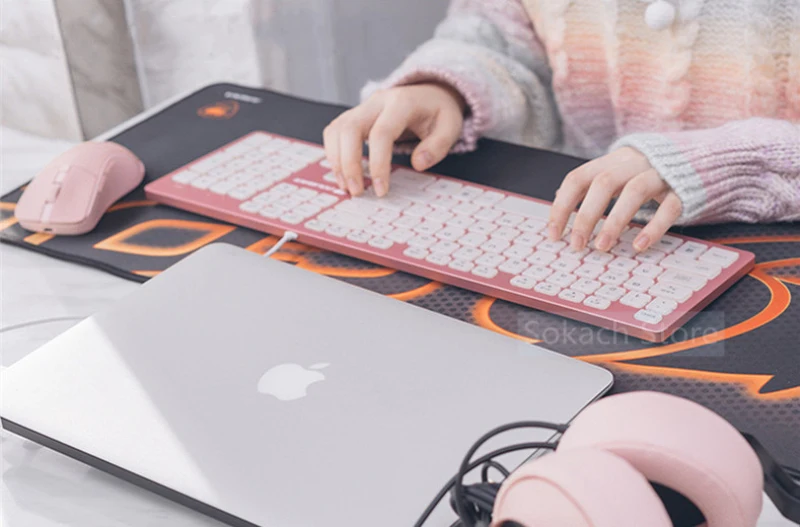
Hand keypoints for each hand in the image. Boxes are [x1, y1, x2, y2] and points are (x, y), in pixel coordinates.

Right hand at [323, 83, 465, 196]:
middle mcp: (377, 101)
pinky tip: (342, 173)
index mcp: (401, 103)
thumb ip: (437, 146)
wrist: (429, 93)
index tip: (381, 189)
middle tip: (357, 191)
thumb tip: (418, 164)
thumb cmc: (438, 112)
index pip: (381, 133)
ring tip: (347, 186)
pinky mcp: (354, 115)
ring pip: (337, 129)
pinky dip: (334, 153)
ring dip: (337, 160)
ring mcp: (363, 107)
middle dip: (349, 164)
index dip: (378, 164)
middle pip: (350, 129)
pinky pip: (335, 131)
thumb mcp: (450, 126)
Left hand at [547, 147, 682, 252]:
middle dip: (585, 215)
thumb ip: (592, 183)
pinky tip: (639, 246)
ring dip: (614, 221)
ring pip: (634, 191)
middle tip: (576, 245)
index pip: (578, 178)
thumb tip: (558, 197)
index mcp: (613, 160)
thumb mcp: (620, 171)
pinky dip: (653, 227)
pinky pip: (669, 207)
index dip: (563, 205)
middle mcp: (634, 162)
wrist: (705, 158)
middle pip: (603, 183)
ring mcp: (661, 173)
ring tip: (602, 247)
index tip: (554, 234)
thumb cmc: (651, 172)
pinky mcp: (684, 189)